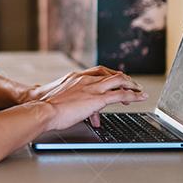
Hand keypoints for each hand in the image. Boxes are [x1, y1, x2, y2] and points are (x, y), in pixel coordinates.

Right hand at [27, 66, 146, 131]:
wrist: (42, 109)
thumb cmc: (46, 108)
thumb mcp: (60, 100)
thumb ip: (71, 102)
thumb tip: (76, 111)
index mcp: (75, 77)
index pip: (98, 71)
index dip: (109, 75)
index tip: (115, 81)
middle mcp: (85, 79)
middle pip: (110, 73)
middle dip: (123, 79)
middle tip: (131, 85)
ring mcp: (92, 88)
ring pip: (119, 80)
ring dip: (132, 85)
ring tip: (139, 91)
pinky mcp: (97, 98)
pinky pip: (120, 94)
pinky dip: (133, 95)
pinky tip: (140, 98)